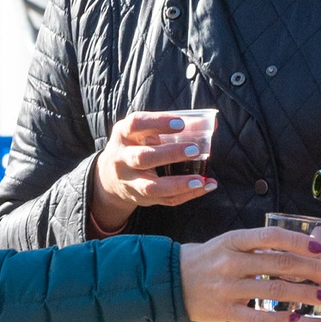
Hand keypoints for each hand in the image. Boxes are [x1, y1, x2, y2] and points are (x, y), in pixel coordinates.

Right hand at [87, 112, 216, 234]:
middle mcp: (122, 158)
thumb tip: (211, 122)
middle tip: (195, 149)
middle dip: (170, 154)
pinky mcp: (142, 199)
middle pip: (142, 157)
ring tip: (200, 180)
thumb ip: (174, 126)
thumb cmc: (136, 146)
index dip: (157, 122)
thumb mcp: (144, 131)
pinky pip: (165, 200)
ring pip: (151, 187)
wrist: (109, 178)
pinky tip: (205, 186)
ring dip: (177, 184)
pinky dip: (187, 195)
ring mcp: (130, 181)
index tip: (180, 123)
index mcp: (123, 134)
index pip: (136, 124)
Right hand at [179, 227, 320, 321]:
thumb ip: (255, 245)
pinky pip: (257, 317)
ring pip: (273, 290)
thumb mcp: (227, 243)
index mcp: (233, 240)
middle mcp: (231, 262)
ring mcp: (227, 287)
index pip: (272, 236)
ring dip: (303, 294)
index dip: (299, 241)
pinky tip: (295, 317)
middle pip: (279, 263)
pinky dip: (279, 318)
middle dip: (311, 269)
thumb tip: (293, 245)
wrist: (170, 281)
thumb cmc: (207, 259)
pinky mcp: (224, 311)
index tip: (320, 248)